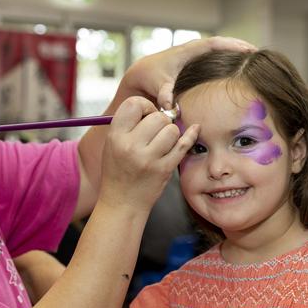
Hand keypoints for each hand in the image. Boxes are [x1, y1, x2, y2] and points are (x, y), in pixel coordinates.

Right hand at [98, 96, 198, 210]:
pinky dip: (190, 136)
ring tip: (163, 142)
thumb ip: (129, 124)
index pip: (134, 104)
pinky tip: (194, 130)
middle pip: (157, 117)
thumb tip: (157, 106)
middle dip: (160, 121)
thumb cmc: (118, 170)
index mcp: (115, 137)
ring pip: (172, 130)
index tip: (146, 115)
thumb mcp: (112, 144)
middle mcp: (131, 146)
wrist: (122, 202)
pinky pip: (183, 145)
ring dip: (171, 133)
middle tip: (156, 131)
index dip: (144, 106)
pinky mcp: (164, 169)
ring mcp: (149, 159)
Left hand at [116, 36, 255, 108]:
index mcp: (189, 51)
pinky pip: (215, 61)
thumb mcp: (157, 85)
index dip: (233, 46)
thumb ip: (164, 94)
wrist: (140, 75)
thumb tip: (169, 106)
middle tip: (258, 53)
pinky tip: (238, 73)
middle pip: (222, 44)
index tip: (249, 49)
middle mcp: (194, 51)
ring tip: (253, 60)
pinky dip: (227, 64)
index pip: (215, 44)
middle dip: (240, 47)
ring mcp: (195, 57)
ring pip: (220, 52)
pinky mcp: (195, 66)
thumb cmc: (149, 78)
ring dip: (235, 54)